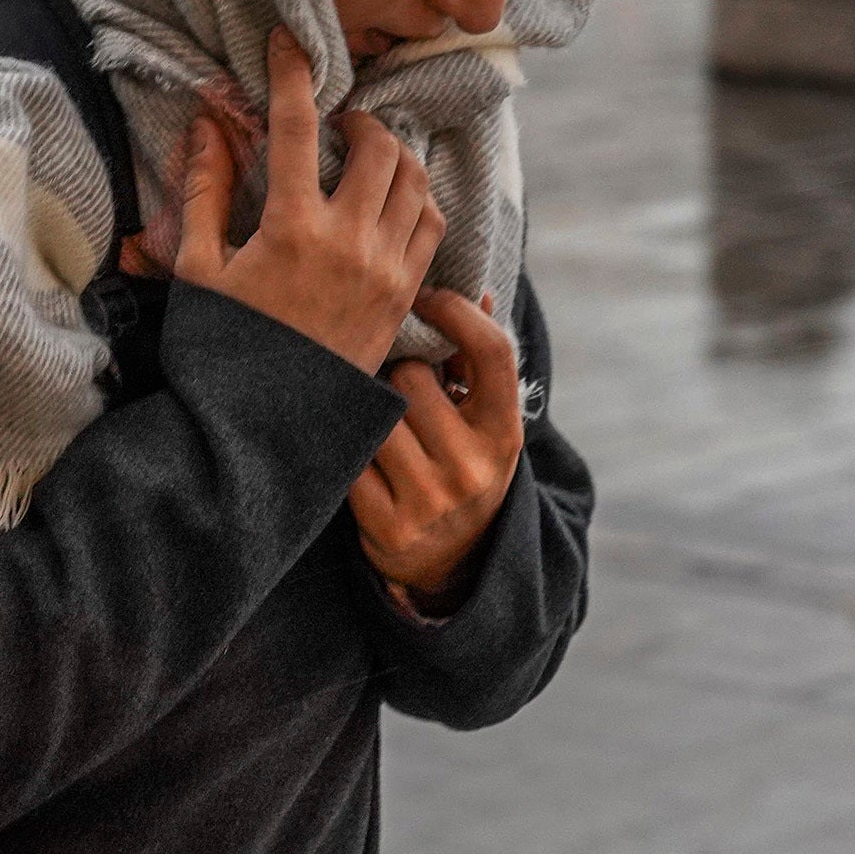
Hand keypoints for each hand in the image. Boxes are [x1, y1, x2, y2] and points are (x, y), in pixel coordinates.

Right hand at [168, 32, 442, 373]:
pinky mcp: (405, 297)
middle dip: (361, 119)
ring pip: (416, 182)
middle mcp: (349, 242)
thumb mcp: (197, 268)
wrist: (263, 429)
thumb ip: (204, 189)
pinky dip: (418, 200)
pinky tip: (392, 201)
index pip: (298, 127)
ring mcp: (385, 270)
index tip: (289, 41)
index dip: (293, 74)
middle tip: (340, 121)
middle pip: (379, 146)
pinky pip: (431, 227)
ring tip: (370, 155)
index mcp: (290, 227)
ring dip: (396, 155)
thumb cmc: (220, 348)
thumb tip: (205, 123)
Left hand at [352, 290, 523, 613]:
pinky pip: (350, 459)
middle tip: (397, 387)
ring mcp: (430, 501)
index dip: (457, 312)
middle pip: (411, 378)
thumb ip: (478, 362)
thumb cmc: (464, 465)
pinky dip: (350, 452)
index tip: (428, 296)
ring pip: (374, 416)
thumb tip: (477, 289)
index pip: (492, 352)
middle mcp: (473, 469)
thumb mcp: (485, 423)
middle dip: (398, 373)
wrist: (456, 564)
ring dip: (369, 411)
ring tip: (379, 423)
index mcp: (504, 433)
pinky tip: (360, 458)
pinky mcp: (388, 528)